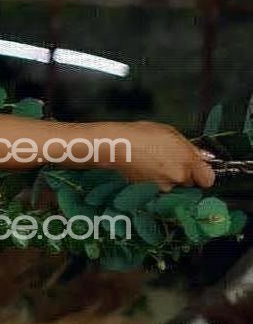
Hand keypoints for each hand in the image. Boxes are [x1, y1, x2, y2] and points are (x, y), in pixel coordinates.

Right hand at [93, 120, 215, 190]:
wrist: (115, 145)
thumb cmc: (142, 133)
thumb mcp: (169, 132)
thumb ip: (190, 147)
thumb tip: (205, 157)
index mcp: (188, 161)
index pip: (209, 179)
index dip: (202, 173)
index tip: (196, 167)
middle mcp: (179, 177)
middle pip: (189, 181)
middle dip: (182, 173)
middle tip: (168, 159)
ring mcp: (164, 186)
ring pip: (173, 185)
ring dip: (167, 177)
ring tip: (152, 162)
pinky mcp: (150, 191)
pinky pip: (159, 187)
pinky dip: (154, 180)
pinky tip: (144, 168)